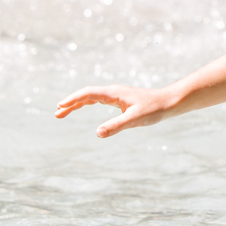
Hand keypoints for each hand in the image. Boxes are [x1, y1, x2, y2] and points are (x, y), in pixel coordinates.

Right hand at [54, 85, 174, 137]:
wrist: (169, 103)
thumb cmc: (154, 109)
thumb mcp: (135, 120)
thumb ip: (117, 126)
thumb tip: (98, 133)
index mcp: (114, 93)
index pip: (88, 94)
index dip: (73, 100)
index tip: (60, 107)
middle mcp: (113, 92)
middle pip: (86, 94)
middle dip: (71, 103)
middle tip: (57, 113)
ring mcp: (116, 95)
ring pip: (91, 97)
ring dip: (77, 103)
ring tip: (63, 112)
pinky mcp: (121, 100)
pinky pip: (99, 99)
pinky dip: (88, 103)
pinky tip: (85, 107)